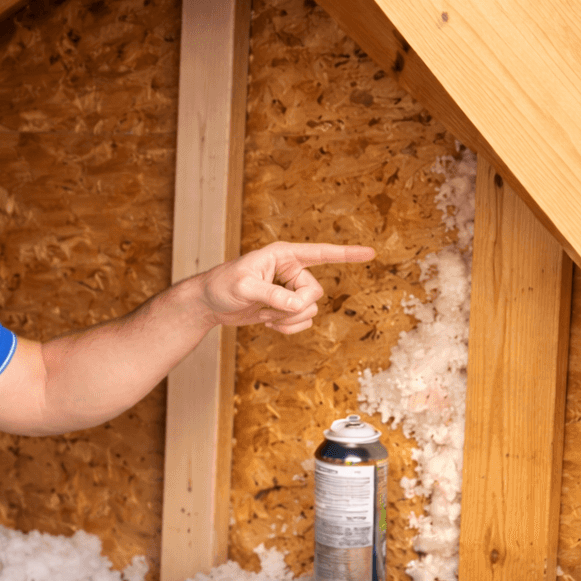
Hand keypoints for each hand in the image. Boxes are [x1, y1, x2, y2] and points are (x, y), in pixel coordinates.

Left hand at [194, 241, 373, 332]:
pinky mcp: (285, 306)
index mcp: (283, 255)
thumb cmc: (221, 285)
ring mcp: (290, 289)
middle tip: (269, 309)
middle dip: (295, 307)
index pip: (321, 253)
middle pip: (315, 293)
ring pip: (310, 310)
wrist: (209, 303)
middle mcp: (291, 270)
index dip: (346, 254)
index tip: (371, 253)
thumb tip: (296, 305)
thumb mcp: (244, 287)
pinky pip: (302, 321)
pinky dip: (287, 327)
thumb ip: (272, 294)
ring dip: (289, 319)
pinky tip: (268, 322)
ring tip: (264, 315)